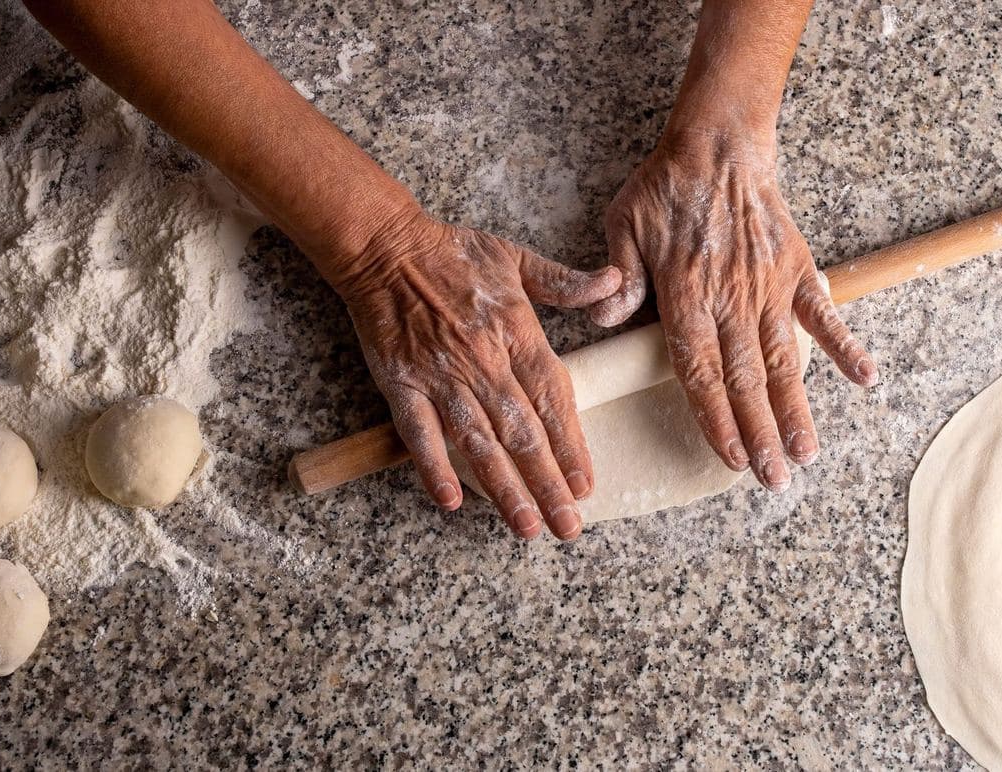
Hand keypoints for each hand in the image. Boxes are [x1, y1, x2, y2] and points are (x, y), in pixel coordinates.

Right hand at [341, 212, 620, 539]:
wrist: (385, 247)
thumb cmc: (454, 253)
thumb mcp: (517, 258)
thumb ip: (567, 282)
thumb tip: (616, 282)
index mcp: (516, 332)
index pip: (552, 398)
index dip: (570, 444)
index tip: (585, 483)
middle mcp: (483, 361)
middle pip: (522, 432)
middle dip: (547, 483)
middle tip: (568, 526)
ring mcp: (441, 376)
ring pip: (479, 442)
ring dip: (503, 488)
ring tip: (526, 526)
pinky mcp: (402, 384)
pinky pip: (419, 433)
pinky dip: (433, 466)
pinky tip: (451, 501)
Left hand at [591, 130, 877, 491]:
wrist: (718, 143)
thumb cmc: (664, 189)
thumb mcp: (623, 227)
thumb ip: (619, 279)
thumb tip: (604, 323)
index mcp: (685, 295)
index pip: (700, 371)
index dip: (716, 418)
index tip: (731, 458)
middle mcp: (730, 299)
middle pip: (745, 380)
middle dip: (760, 434)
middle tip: (775, 480)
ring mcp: (767, 286)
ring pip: (783, 359)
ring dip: (796, 409)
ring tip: (808, 453)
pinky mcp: (795, 268)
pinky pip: (823, 312)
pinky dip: (844, 344)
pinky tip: (865, 379)